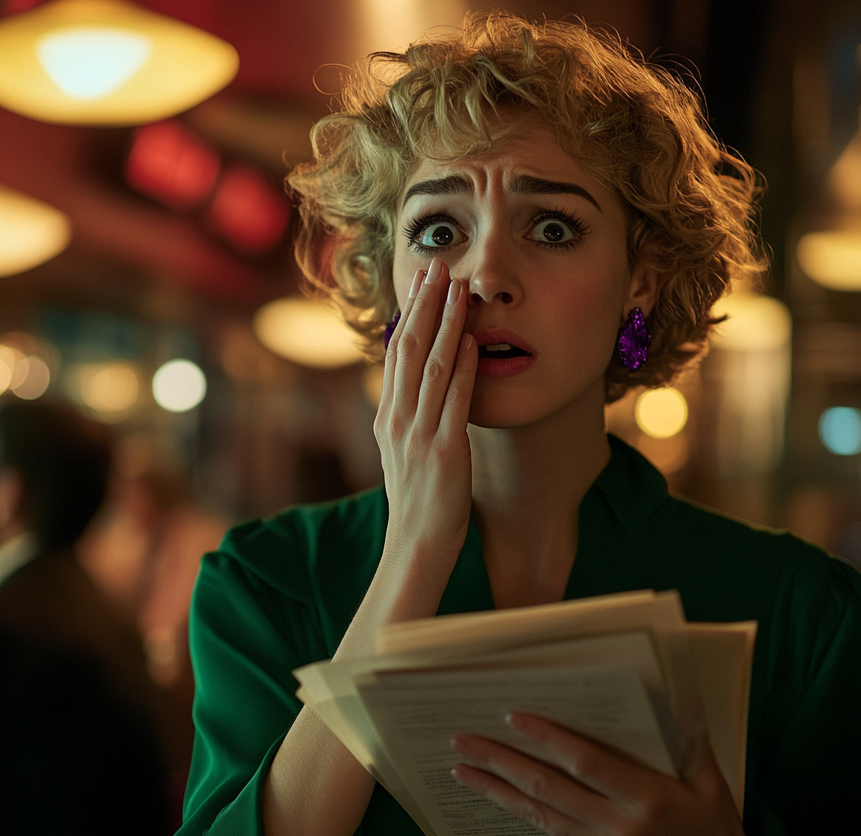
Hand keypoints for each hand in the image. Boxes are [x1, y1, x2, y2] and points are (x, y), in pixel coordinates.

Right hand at [375, 258, 477, 565]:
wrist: (416, 545)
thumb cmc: (418, 502)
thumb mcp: (405, 452)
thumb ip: (410, 417)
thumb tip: (419, 386)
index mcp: (387, 417)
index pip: (397, 353)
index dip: (409, 314)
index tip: (421, 281)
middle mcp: (397, 419)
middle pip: (409, 348)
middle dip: (424, 304)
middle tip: (437, 266)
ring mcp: (418, 433)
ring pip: (431, 366)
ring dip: (446, 324)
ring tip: (458, 289)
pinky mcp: (443, 450)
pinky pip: (453, 401)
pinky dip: (463, 368)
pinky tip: (473, 342)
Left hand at [450, 713, 781, 835]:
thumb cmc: (711, 821)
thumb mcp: (709, 776)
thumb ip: (689, 733)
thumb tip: (678, 687)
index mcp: (648, 799)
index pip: (587, 763)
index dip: (548, 739)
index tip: (514, 717)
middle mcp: (621, 827)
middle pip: (549, 789)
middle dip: (501, 763)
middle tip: (464, 741)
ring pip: (540, 816)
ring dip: (497, 791)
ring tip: (462, 769)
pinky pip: (551, 835)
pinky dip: (520, 814)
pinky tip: (494, 796)